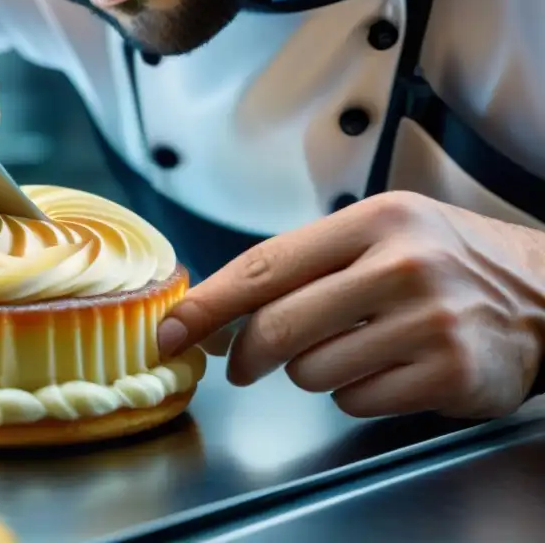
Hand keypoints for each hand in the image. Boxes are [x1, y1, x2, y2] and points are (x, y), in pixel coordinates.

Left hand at [157, 191, 544, 418]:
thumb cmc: (444, 259)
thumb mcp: (379, 233)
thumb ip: (303, 265)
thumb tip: (218, 310)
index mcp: (372, 221)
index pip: (264, 265)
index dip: (208, 303)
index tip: (173, 330)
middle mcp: (400, 265)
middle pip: (278, 327)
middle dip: (246, 355)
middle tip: (242, 363)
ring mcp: (428, 322)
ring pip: (312, 370)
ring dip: (313, 370)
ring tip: (354, 347)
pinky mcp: (449, 374)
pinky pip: (356, 401)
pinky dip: (356, 394)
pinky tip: (387, 369)